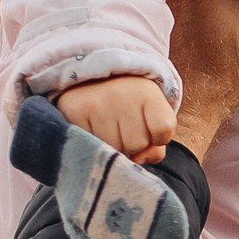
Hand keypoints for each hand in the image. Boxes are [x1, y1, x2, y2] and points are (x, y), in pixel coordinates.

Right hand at [56, 73, 175, 164]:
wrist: (91, 78)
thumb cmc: (128, 104)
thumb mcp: (151, 115)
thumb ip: (156, 145)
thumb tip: (137, 160)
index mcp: (148, 92)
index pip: (163, 131)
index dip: (157, 137)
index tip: (147, 124)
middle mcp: (122, 95)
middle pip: (137, 145)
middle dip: (132, 143)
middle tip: (122, 125)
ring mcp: (96, 104)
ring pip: (114, 149)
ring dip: (113, 145)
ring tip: (107, 127)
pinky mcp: (75, 112)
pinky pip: (92, 146)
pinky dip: (94, 143)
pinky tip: (93, 128)